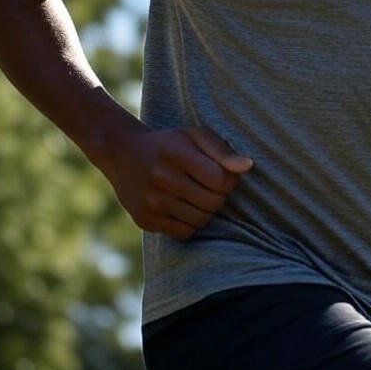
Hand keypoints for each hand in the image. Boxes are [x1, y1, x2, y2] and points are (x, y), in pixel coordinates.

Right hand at [103, 122, 252, 239]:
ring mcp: (152, 202)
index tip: (220, 174)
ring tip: (197, 196)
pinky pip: (184, 233)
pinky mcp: (145, 220)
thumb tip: (248, 167)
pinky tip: (184, 208)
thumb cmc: (169, 144)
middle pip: (213, 203)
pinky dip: (191, 223)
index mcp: (178, 154)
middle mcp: (162, 179)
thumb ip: (223, 151)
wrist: (122, 154)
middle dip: (218, 196)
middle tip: (209, 186)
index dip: (228, 180)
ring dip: (206, 211)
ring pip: (201, 220)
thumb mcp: (194, 136)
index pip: (220, 180)